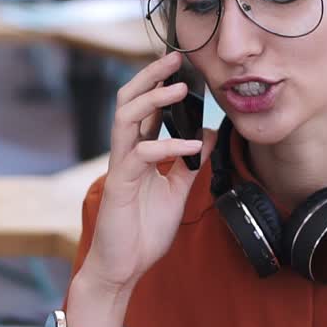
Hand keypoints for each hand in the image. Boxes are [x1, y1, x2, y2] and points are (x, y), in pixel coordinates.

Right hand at [80, 52, 214, 294]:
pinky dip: (167, 146)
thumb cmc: (143, 230)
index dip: (158, 83)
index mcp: (137, 152)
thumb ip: (188, 162)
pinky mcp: (120, 185)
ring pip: (126, 118)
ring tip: (180, 89)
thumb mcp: (176, 190)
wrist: (123, 268)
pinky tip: (190, 146)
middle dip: (150, 76)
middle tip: (174, 59)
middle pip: (128, 100)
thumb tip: (206, 134)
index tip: (181, 66)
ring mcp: (120, 167)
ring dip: (153, 99)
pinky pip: (140, 155)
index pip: (143, 107)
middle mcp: (124, 153)